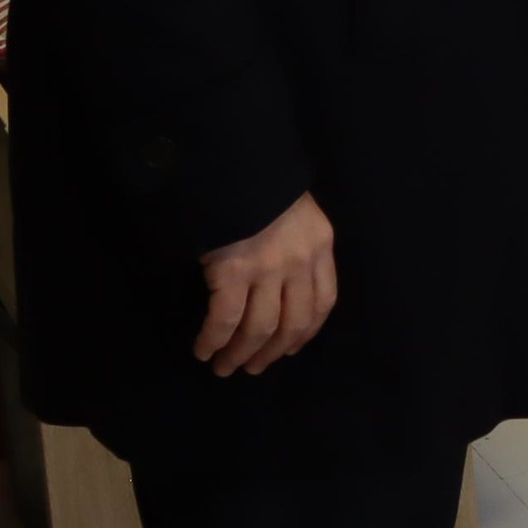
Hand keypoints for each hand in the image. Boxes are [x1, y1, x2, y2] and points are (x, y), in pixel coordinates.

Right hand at [194, 193, 335, 378]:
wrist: (232, 158)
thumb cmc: (258, 181)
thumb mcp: (293, 209)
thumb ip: (294, 242)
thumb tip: (279, 282)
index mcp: (320, 243)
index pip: (323, 302)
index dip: (306, 332)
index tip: (289, 349)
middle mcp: (301, 260)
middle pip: (293, 323)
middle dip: (271, 352)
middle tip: (251, 368)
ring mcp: (269, 267)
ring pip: (259, 328)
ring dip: (240, 354)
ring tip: (224, 367)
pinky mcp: (234, 271)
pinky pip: (225, 319)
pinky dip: (214, 340)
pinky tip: (204, 350)